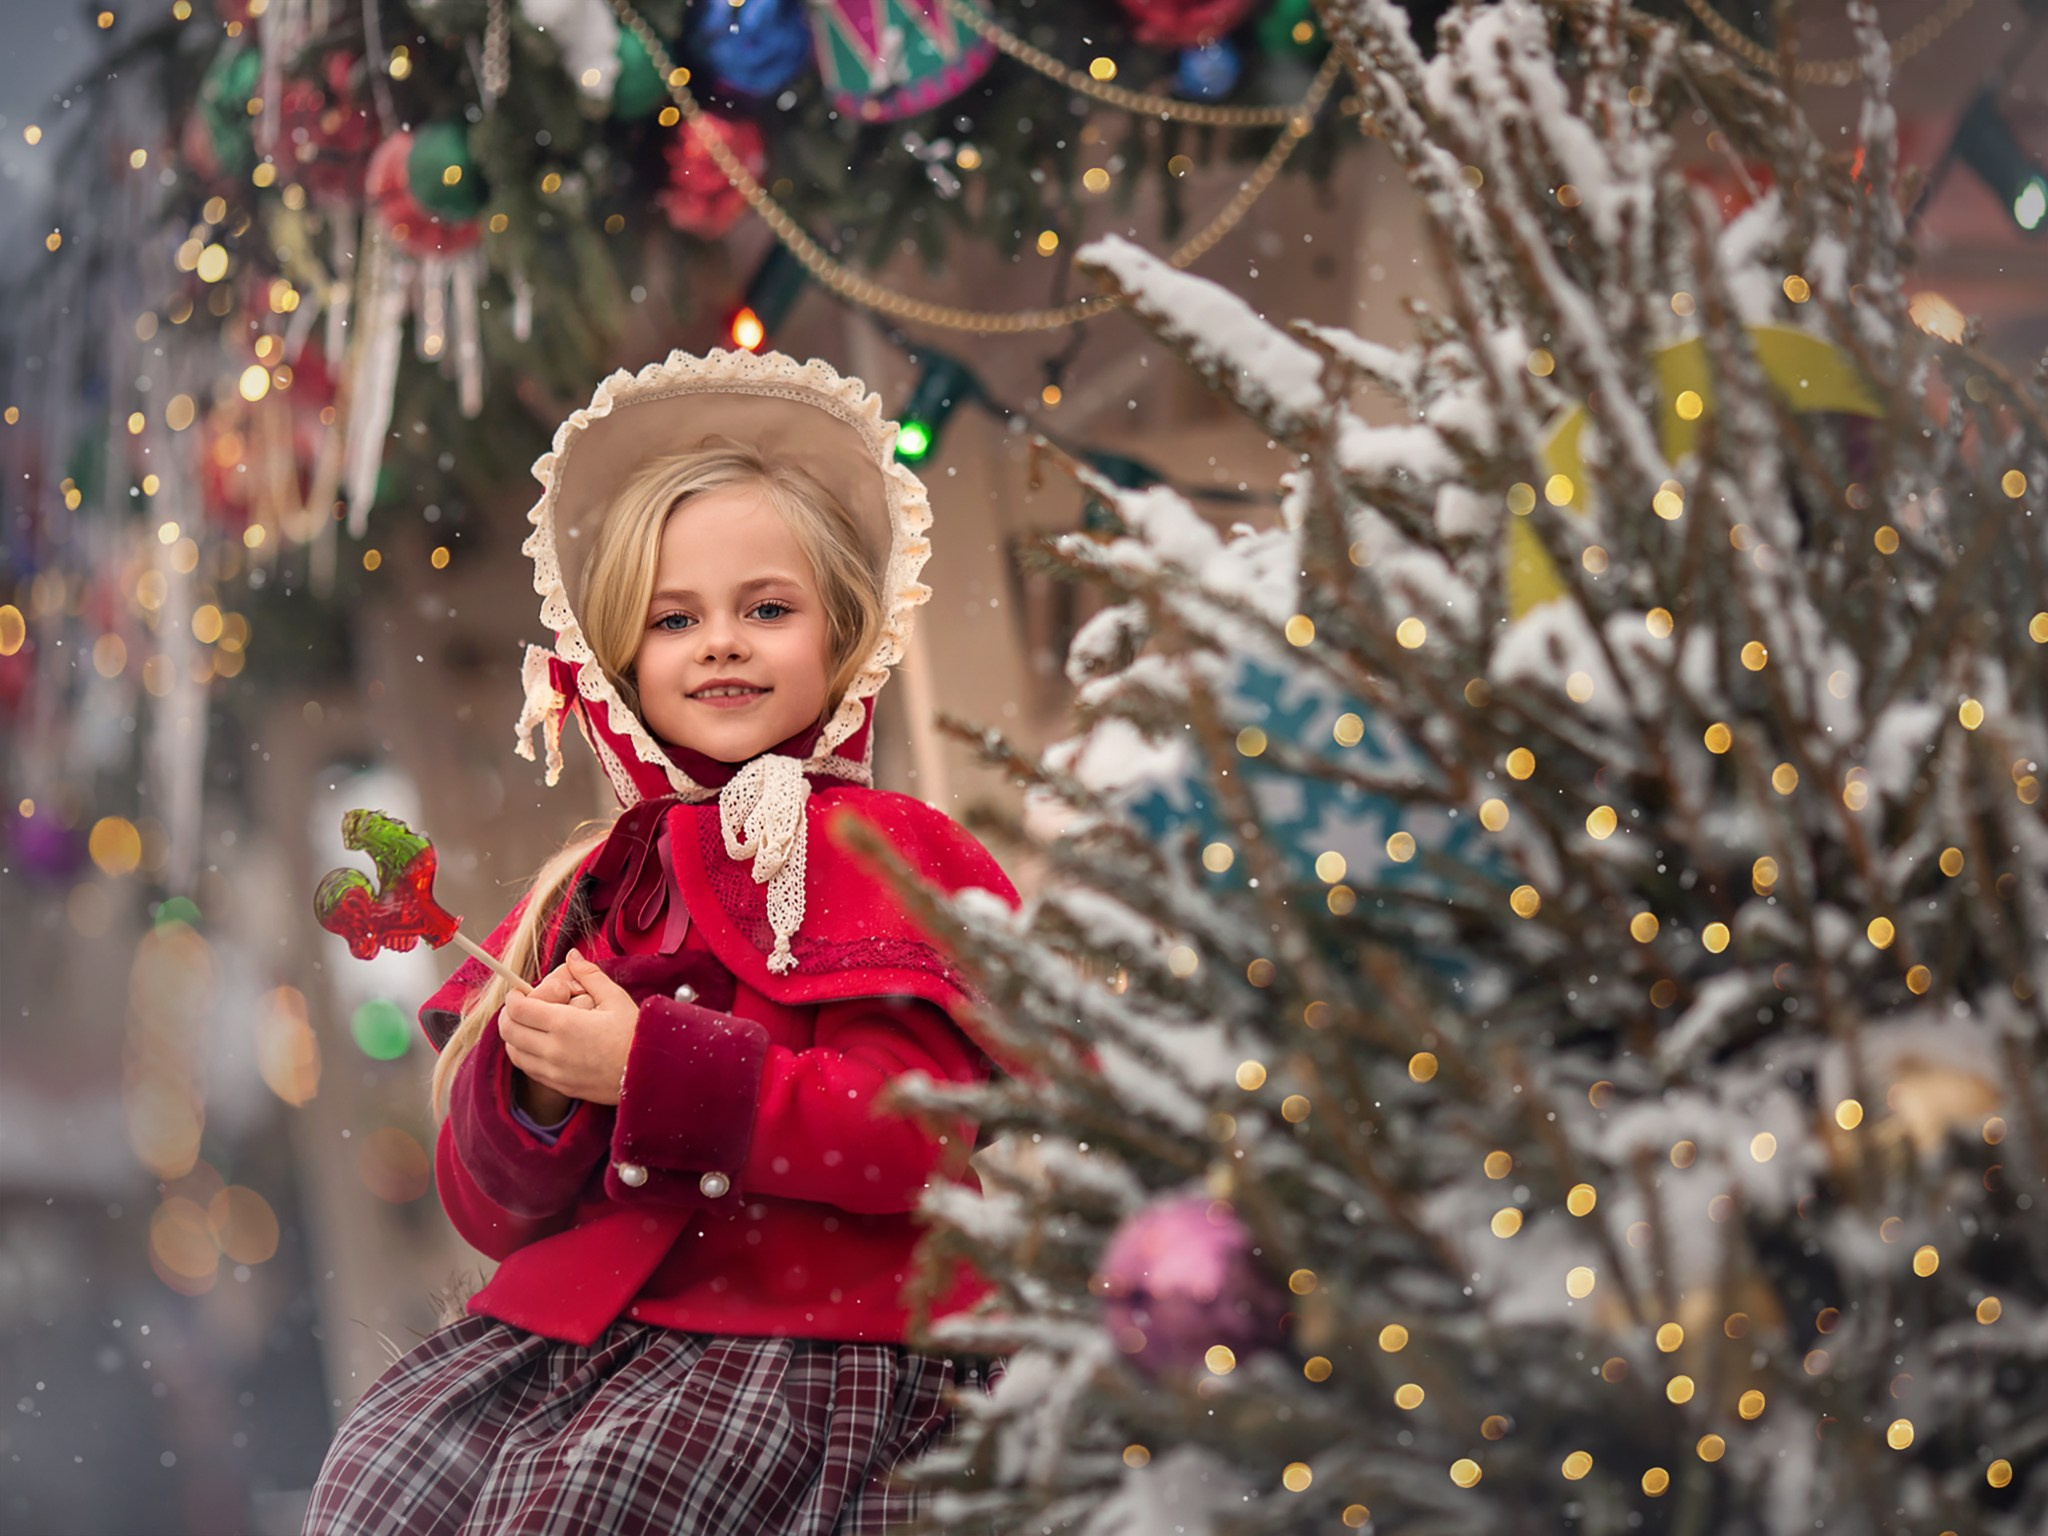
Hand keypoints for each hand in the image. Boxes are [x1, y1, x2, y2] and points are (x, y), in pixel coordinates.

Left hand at [498, 948, 639, 1105]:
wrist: (650, 1073)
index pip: (519, 1010)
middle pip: (509, 1032)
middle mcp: (553, 1050)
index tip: (519, 991)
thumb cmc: (636, 1034)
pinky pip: (529, 1070)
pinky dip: (525, 1055)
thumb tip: (572, 958)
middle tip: (519, 1006)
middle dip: (508, 1015)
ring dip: (514, 1037)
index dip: (513, 997)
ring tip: (528, 1026)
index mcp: (565, 1024)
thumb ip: (589, 976)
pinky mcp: (560, 1086)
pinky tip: (540, 1045)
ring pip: (514, 1054)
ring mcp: (555, 1071)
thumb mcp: (615, 998)